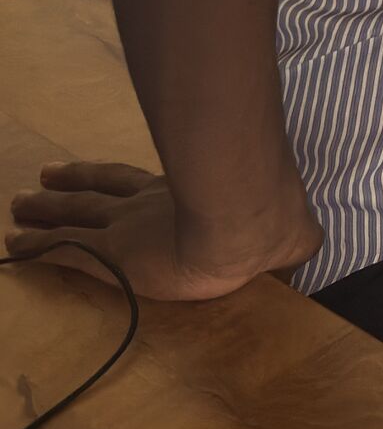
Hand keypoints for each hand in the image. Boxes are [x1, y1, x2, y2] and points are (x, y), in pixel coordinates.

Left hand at [7, 160, 320, 301]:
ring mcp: (127, 229)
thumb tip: (307, 246)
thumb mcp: (287, 234)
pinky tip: (13, 248)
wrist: (246, 229)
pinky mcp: (112, 257)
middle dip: (68, 188)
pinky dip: (36, 249)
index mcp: (182, 199)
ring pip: (74, 217)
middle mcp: (147, 206)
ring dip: (44, 213)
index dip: (109, 177)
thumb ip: (288, 238)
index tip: (84, 171)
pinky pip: (64, 253)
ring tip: (17, 205)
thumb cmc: (268, 228)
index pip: (137, 184)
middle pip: (97, 192)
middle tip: (39, 180)